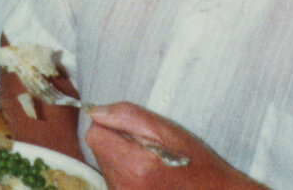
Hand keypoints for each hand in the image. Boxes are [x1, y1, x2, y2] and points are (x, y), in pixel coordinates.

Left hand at [87, 103, 250, 188]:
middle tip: (149, 147)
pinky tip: (150, 177)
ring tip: (152, 164)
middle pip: (99, 152)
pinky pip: (116, 182)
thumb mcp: (168, 131)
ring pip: (107, 167)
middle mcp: (122, 187)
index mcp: (132, 167)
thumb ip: (128, 117)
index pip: (95, 134)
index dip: (111, 126)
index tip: (133, 130)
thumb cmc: (197, 164)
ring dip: (122, 160)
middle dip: (117, 143)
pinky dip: (127, 175)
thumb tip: (94, 110)